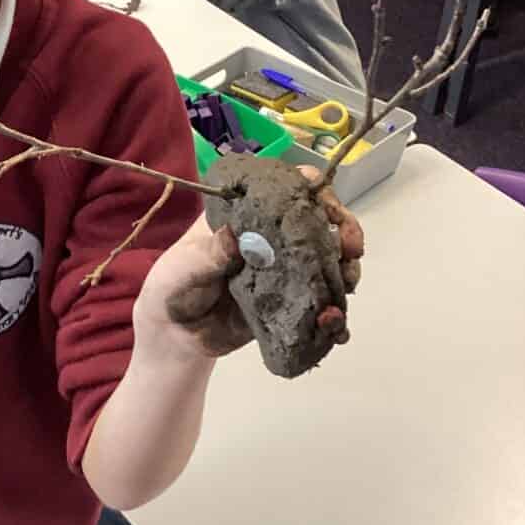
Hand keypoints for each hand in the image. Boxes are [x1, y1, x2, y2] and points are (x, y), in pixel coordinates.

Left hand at [136, 171, 363, 358]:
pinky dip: (334, 310)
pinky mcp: (290, 301)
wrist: (176, 336)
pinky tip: (336, 322)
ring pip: (326, 258)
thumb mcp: (183, 268)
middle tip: (351, 248)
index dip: (309, 188)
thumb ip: (209, 254)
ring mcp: (284, 269)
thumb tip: (235, 235)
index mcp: (244, 215)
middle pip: (317, 220)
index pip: (282, 188)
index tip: (324, 202)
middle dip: (342, 228)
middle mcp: (270, 237)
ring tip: (348, 283)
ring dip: (345, 267)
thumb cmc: (173, 287)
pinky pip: (320, 300)